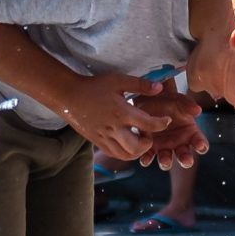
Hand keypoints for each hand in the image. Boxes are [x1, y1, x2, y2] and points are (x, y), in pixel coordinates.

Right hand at [54, 71, 183, 162]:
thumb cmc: (94, 86)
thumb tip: (160, 88)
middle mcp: (114, 129)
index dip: (162, 124)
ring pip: (125, 155)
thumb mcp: (118, 80)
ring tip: (139, 139)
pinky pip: (114, 154)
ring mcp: (104, 138)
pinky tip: (127, 142)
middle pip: (137, 147)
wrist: (68, 96)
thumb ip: (140, 85)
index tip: (166, 120)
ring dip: (137, 151)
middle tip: (149, 133)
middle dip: (148, 143)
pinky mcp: (97, 142)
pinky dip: (125, 152)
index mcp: (122, 113)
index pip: (149, 125)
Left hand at [134, 87, 210, 168]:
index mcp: (190, 133)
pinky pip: (148, 157)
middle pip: (185, 156)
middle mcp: (178, 143)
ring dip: (166, 162)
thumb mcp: (179, 100)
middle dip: (186, 160)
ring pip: (167, 159)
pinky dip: (147, 160)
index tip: (200, 146)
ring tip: (165, 161)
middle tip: (186, 160)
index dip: (201, 146)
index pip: (200, 143)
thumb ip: (188, 104)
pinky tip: (146, 159)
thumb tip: (198, 110)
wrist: (149, 98)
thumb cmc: (168, 100)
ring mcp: (163, 147)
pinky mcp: (149, 147)